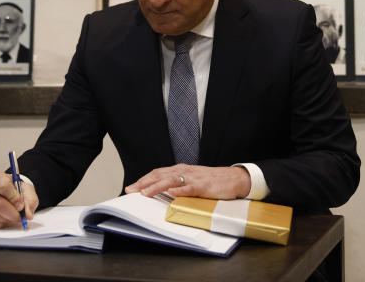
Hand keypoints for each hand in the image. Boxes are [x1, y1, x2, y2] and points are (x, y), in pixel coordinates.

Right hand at [0, 170, 38, 228]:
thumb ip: (30, 200)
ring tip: (13, 216)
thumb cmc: (14, 191)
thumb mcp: (26, 190)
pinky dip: (0, 224)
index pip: (3, 186)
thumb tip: (27, 214)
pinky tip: (4, 218)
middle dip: (12, 212)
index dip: (14, 198)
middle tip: (20, 216)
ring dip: (7, 219)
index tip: (21, 205)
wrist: (5, 195)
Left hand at [125, 164, 250, 199]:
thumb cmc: (211, 181)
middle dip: (144, 183)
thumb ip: (177, 183)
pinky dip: (180, 190)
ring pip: (172, 180)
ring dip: (157, 187)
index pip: (158, 173)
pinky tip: (172, 193)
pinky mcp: (204, 186)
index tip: (131, 187)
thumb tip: (160, 191)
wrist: (233, 179)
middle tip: (131, 190)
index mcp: (181, 170)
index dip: (143, 180)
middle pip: (160, 175)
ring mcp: (194, 178)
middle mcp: (185, 171)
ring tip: (145, 193)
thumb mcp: (191, 180)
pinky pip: (190, 188)